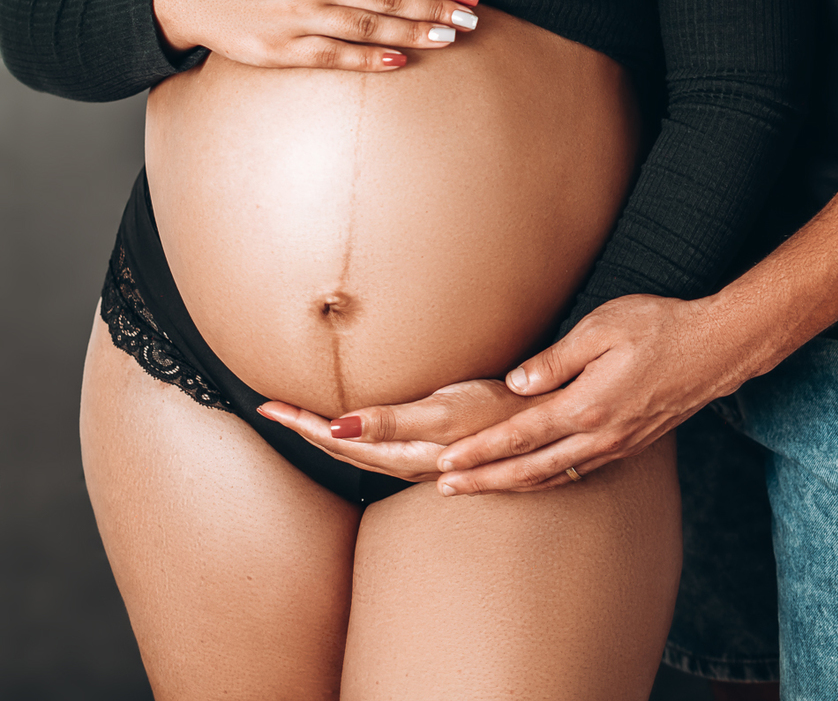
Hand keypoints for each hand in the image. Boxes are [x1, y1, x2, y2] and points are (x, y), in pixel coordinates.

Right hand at [152, 0, 478, 70]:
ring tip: (450, 38)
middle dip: (436, 9)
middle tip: (474, 19)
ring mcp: (300, 20)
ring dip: (414, 34)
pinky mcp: (283, 51)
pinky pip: (335, 57)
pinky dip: (369, 60)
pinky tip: (400, 62)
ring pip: (370, 29)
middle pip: (390, 1)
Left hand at [256, 379, 538, 481]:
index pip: (335, 439)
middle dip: (305, 428)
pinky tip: (363, 426)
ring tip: (304, 418)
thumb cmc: (494, 414)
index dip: (301, 423)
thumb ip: (391, 420)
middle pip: (341, 446)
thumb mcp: (442, 413)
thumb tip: (339, 423)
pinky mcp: (434, 446)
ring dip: (328, 433)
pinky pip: (380, 445)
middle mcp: (404, 458)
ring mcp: (419, 456)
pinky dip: (357, 434)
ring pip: (359, 448)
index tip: (270, 406)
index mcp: (399, 452)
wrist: (540, 425)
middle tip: (274, 409)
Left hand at [432, 293, 742, 494]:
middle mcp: (599, 436)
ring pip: (552, 477)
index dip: (481, 451)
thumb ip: (556, 359)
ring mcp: (615, 446)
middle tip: (445, 487)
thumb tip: (515, 383)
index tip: (447, 461)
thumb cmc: (659, 327)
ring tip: (476, 488)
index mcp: (587, 406)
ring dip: (510, 484)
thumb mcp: (603, 327)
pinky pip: (575, 471)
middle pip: (530, 469)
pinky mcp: (628, 445)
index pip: (520, 435)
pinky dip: (544, 481)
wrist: (715, 349)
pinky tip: (530, 478)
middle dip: (485, 480)